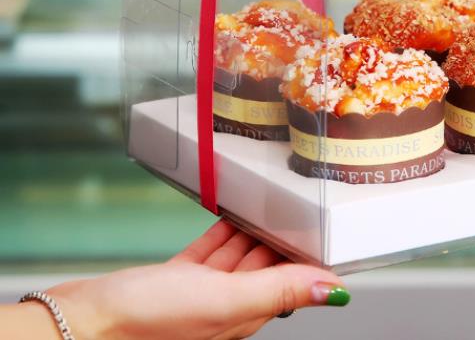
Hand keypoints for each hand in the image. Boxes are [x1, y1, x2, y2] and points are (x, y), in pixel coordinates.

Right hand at [46, 220, 348, 339]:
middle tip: (302, 210)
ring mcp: (197, 293)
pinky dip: (222, 232)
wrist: (85, 324)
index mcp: (244, 314)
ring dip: (255, 233)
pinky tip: (229, 216)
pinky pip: (208, 251)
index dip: (310, 259)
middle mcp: (225, 305)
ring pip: (238, 257)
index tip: (326, 233)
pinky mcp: (173, 280)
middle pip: (266, 267)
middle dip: (284, 240)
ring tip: (272, 207)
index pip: (290, 282)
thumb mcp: (224, 300)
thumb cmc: (146, 322)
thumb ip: (279, 291)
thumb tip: (333, 290)